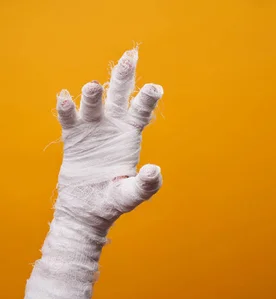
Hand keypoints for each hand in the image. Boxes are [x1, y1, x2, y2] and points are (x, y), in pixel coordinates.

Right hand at [55, 47, 163, 233]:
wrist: (87, 209)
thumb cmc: (114, 201)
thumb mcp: (132, 195)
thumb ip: (146, 185)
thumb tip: (154, 170)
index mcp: (131, 135)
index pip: (141, 111)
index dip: (147, 99)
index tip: (155, 87)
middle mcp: (113, 127)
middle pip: (120, 96)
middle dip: (124, 77)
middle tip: (130, 57)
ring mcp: (92, 129)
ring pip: (93, 105)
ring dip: (93, 96)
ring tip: (93, 87)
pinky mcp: (73, 138)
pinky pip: (69, 120)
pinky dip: (67, 109)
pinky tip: (65, 97)